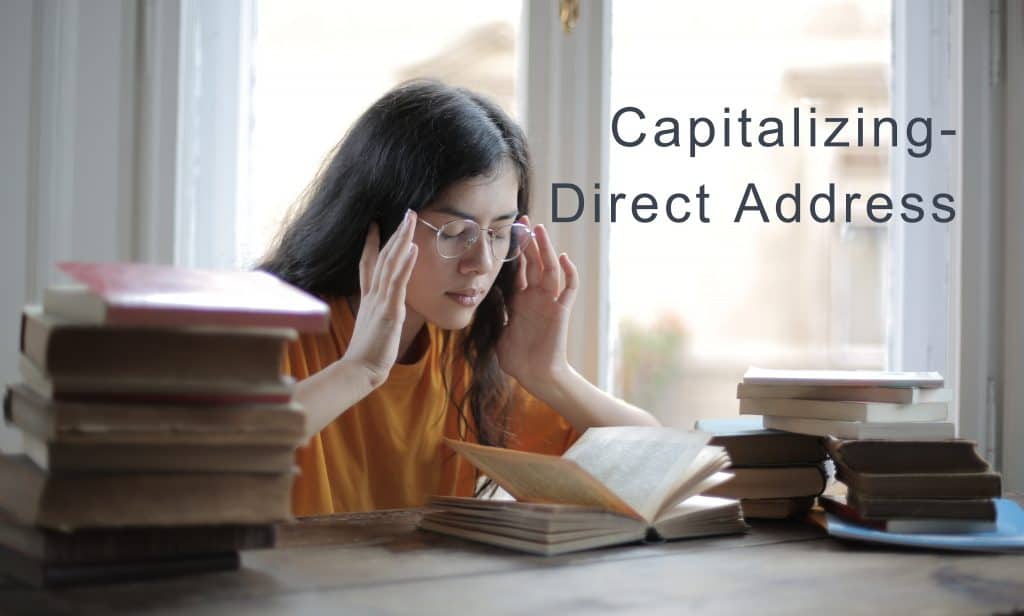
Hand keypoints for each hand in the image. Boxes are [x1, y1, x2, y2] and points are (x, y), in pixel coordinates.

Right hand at [342, 211, 417, 386]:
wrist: (359, 370)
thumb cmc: (368, 353)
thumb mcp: (373, 327)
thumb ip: (378, 313)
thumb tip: (384, 310)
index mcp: (368, 297)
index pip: (368, 264)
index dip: (372, 243)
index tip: (375, 224)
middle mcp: (373, 294)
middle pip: (383, 256)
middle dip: (395, 233)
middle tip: (406, 212)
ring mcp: (380, 300)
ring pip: (391, 263)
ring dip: (401, 239)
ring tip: (410, 219)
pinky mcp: (389, 311)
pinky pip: (398, 283)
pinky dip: (405, 264)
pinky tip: (412, 248)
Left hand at [496, 216, 578, 394]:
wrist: (534, 376)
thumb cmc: (517, 358)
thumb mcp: (496, 331)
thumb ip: (491, 313)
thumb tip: (475, 299)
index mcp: (520, 300)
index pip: (518, 268)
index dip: (515, 251)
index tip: (508, 231)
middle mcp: (536, 297)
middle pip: (534, 262)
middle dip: (530, 241)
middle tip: (524, 220)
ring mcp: (549, 302)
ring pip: (550, 269)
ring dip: (546, 249)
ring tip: (540, 230)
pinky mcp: (561, 312)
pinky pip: (569, 289)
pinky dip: (569, 273)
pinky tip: (564, 258)